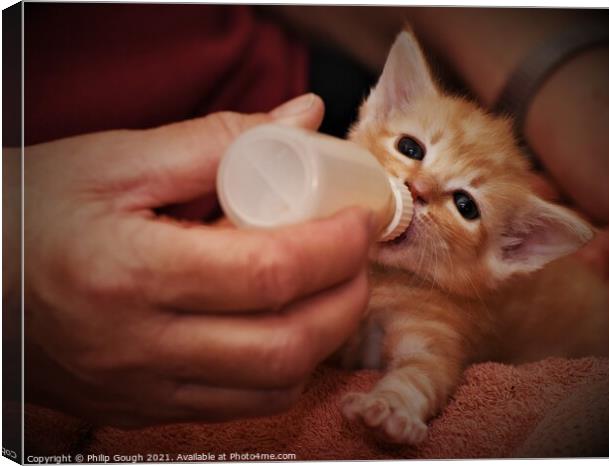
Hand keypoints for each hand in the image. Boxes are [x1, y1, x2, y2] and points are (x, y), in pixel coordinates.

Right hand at [22, 94, 374, 426]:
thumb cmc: (32, 209)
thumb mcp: (116, 160)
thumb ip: (220, 138)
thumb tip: (304, 119)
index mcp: (129, 273)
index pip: (266, 273)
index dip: (333, 246)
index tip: (359, 218)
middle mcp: (139, 346)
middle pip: (284, 344)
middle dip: (346, 299)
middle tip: (357, 255)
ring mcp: (142, 387)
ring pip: (271, 387)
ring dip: (325, 337)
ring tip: (334, 287)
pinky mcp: (143, 406)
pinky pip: (240, 407)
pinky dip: (285, 370)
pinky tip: (290, 326)